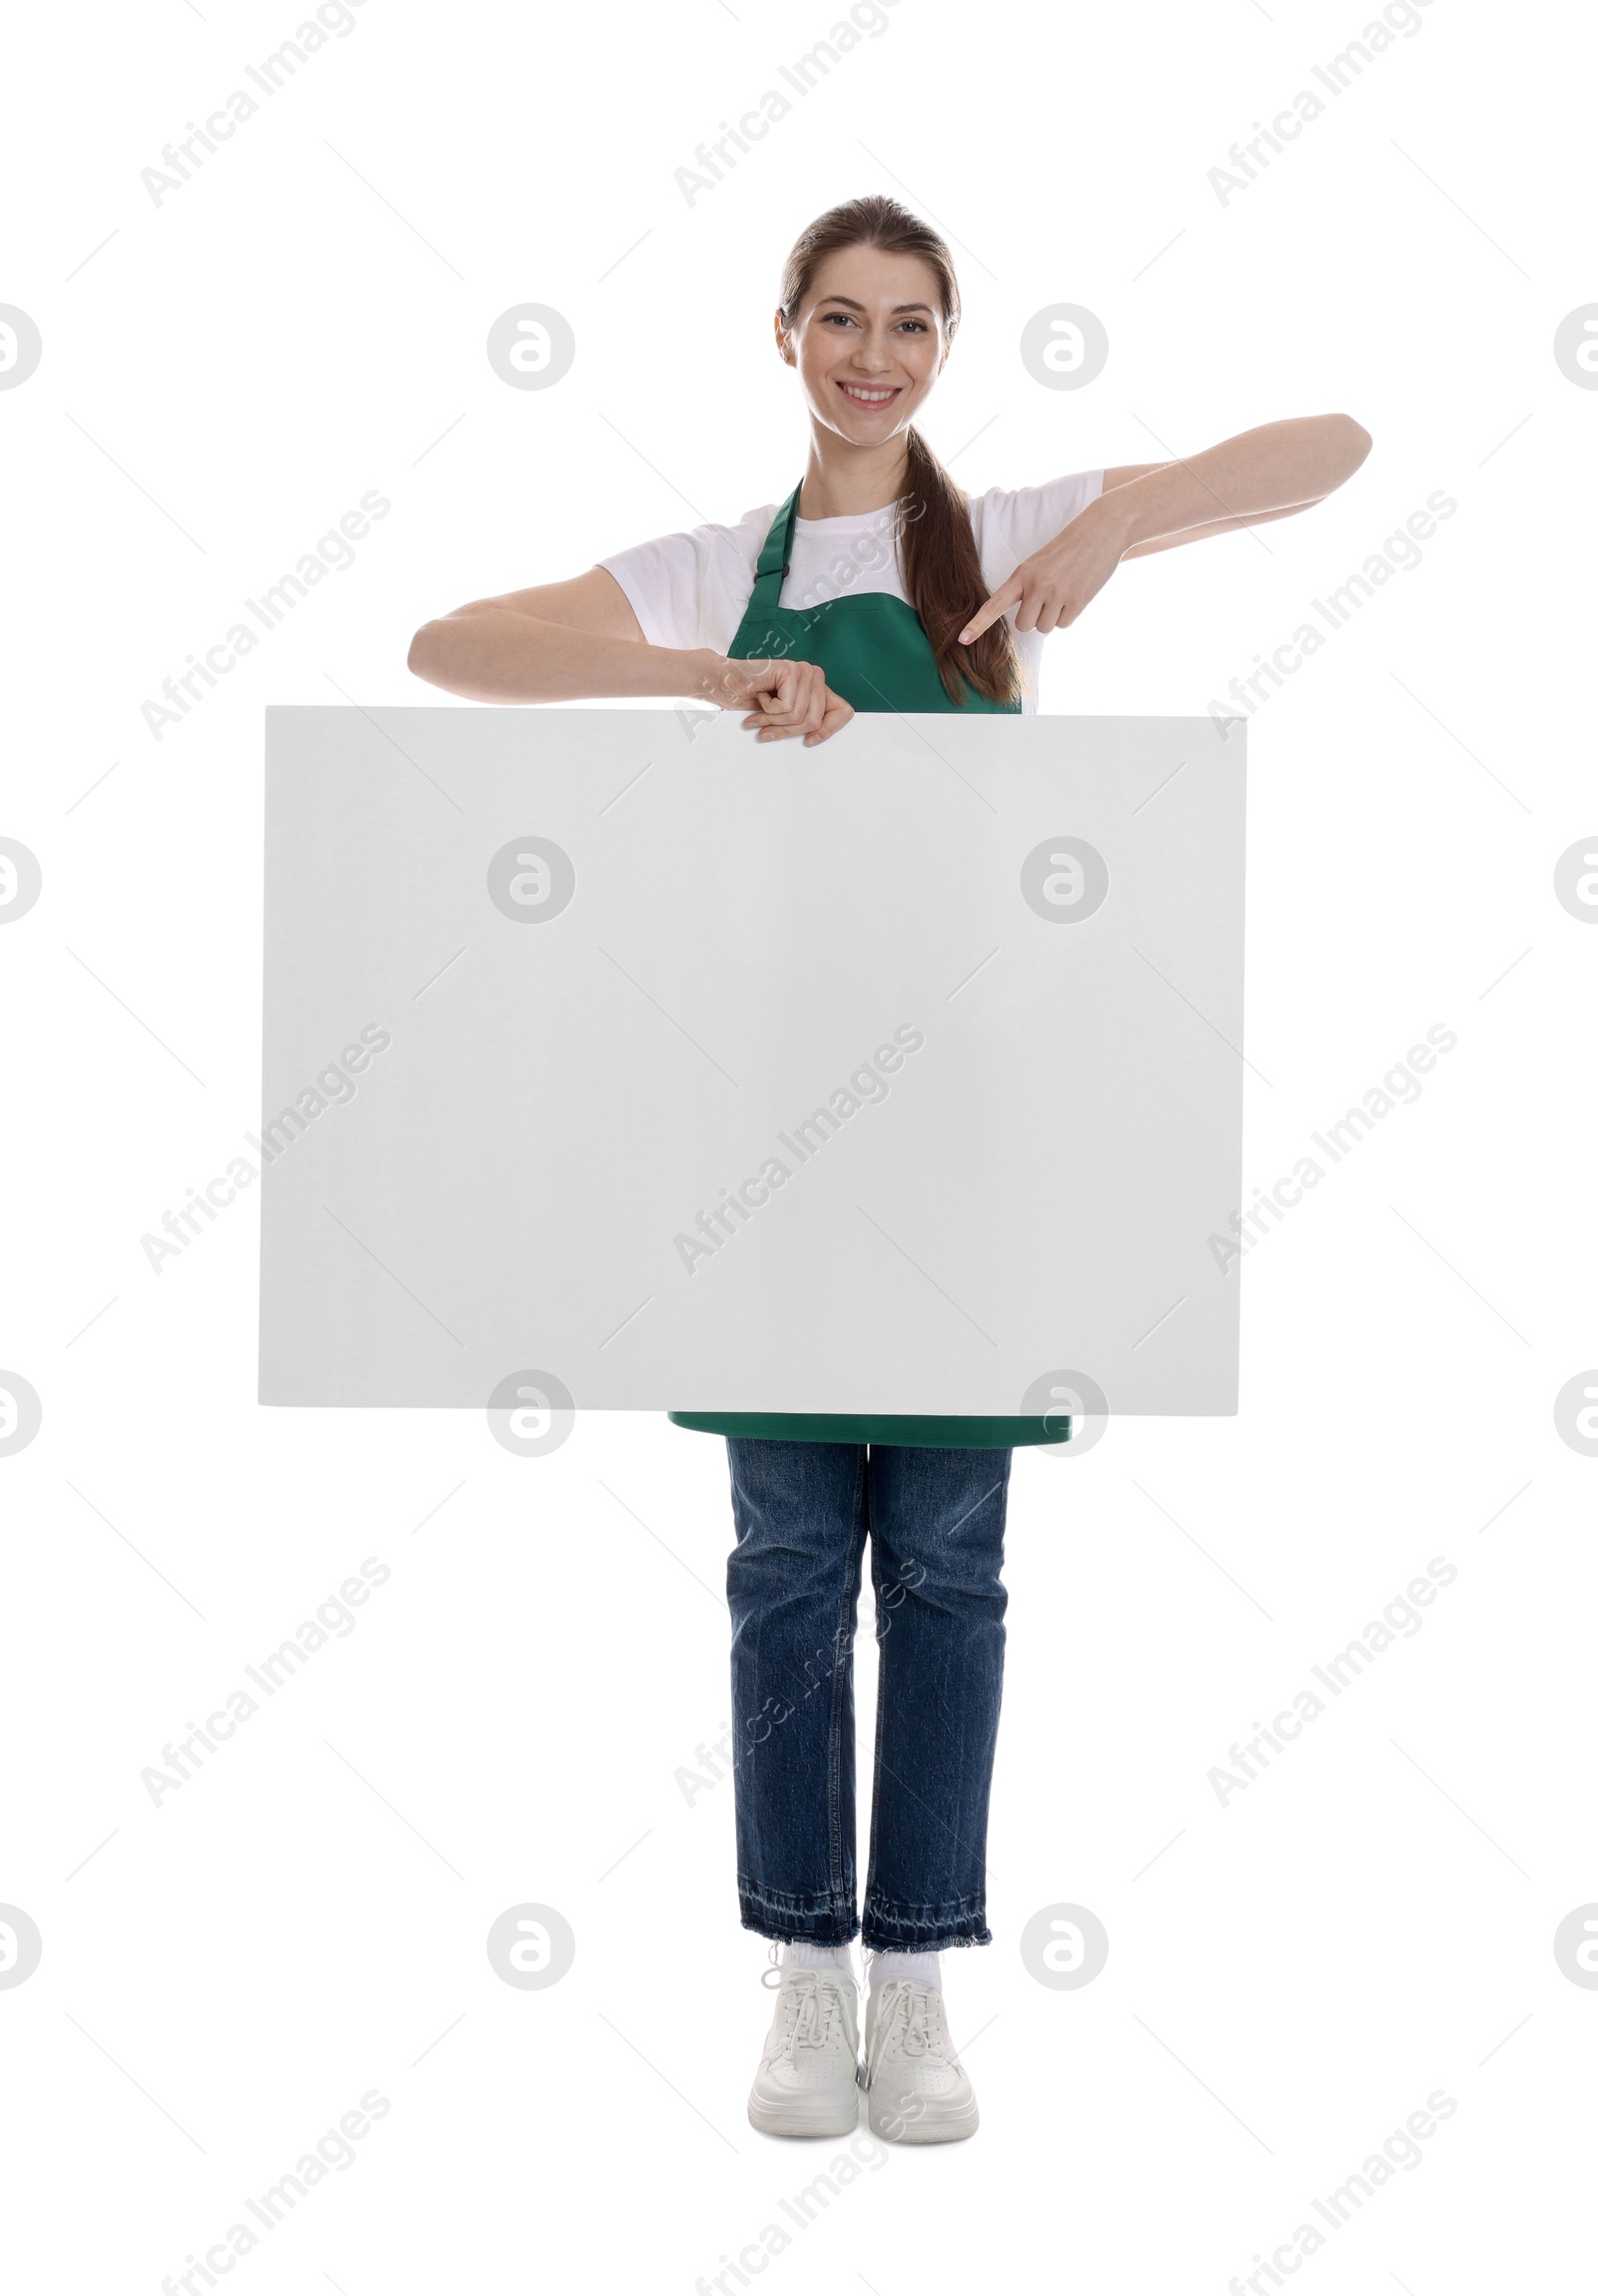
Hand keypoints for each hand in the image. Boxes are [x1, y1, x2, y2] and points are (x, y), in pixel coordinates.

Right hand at [693, 652, 853, 745]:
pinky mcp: (791, 670)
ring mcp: (804, 670)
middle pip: (815, 721)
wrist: (722, 683)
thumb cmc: (748, 701)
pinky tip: (759, 696)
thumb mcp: (783, 718)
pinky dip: (768, 710)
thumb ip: (803, 722)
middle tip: (764, 728)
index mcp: (817, 687)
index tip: (809, 741)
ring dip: (773, 721)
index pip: (844, 712)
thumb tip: (819, 739)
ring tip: (759, 713)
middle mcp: (815, 676)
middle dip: (786, 730)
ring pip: (800, 717)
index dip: (829, 730)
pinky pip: (787, 707)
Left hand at [957, 496, 1130, 646]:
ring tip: (1065, 591)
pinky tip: (1077, 593)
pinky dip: (1070, 615)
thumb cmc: (1068, 547)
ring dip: (1054, 617)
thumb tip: (1028, 620)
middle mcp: (1037, 585)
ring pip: (1045, 628)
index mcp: (1022, 573)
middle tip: (1048, 598)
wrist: (1102, 528)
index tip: (962, 640)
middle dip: (1034, 619)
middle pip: (1024, 626)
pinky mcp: (1078, 601)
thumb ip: (1028, 587)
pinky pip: (1064, 625)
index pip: (994, 604)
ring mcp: (1057, 594)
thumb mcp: (1040, 562)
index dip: (977, 624)